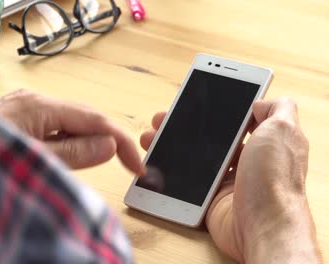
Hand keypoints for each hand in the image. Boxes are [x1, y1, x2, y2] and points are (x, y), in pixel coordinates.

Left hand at [0, 89, 143, 174]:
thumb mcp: (34, 159)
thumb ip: (74, 151)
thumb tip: (108, 145)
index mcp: (41, 108)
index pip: (96, 121)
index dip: (121, 142)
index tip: (138, 165)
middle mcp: (36, 101)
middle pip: (86, 118)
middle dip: (110, 140)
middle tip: (128, 166)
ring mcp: (27, 106)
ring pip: (72, 122)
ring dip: (91, 141)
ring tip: (107, 164)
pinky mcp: (21, 115)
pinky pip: (56, 126)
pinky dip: (72, 140)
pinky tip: (76, 154)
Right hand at [140, 99, 321, 262]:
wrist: (262, 227)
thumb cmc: (273, 179)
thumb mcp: (282, 130)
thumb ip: (277, 108)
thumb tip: (260, 101)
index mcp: (262, 143)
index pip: (233, 120)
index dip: (210, 110)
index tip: (189, 101)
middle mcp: (246, 161)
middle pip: (207, 138)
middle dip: (181, 127)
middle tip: (161, 120)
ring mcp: (227, 181)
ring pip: (193, 159)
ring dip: (169, 148)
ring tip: (150, 139)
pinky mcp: (211, 199)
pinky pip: (187, 183)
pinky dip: (170, 174)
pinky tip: (155, 165)